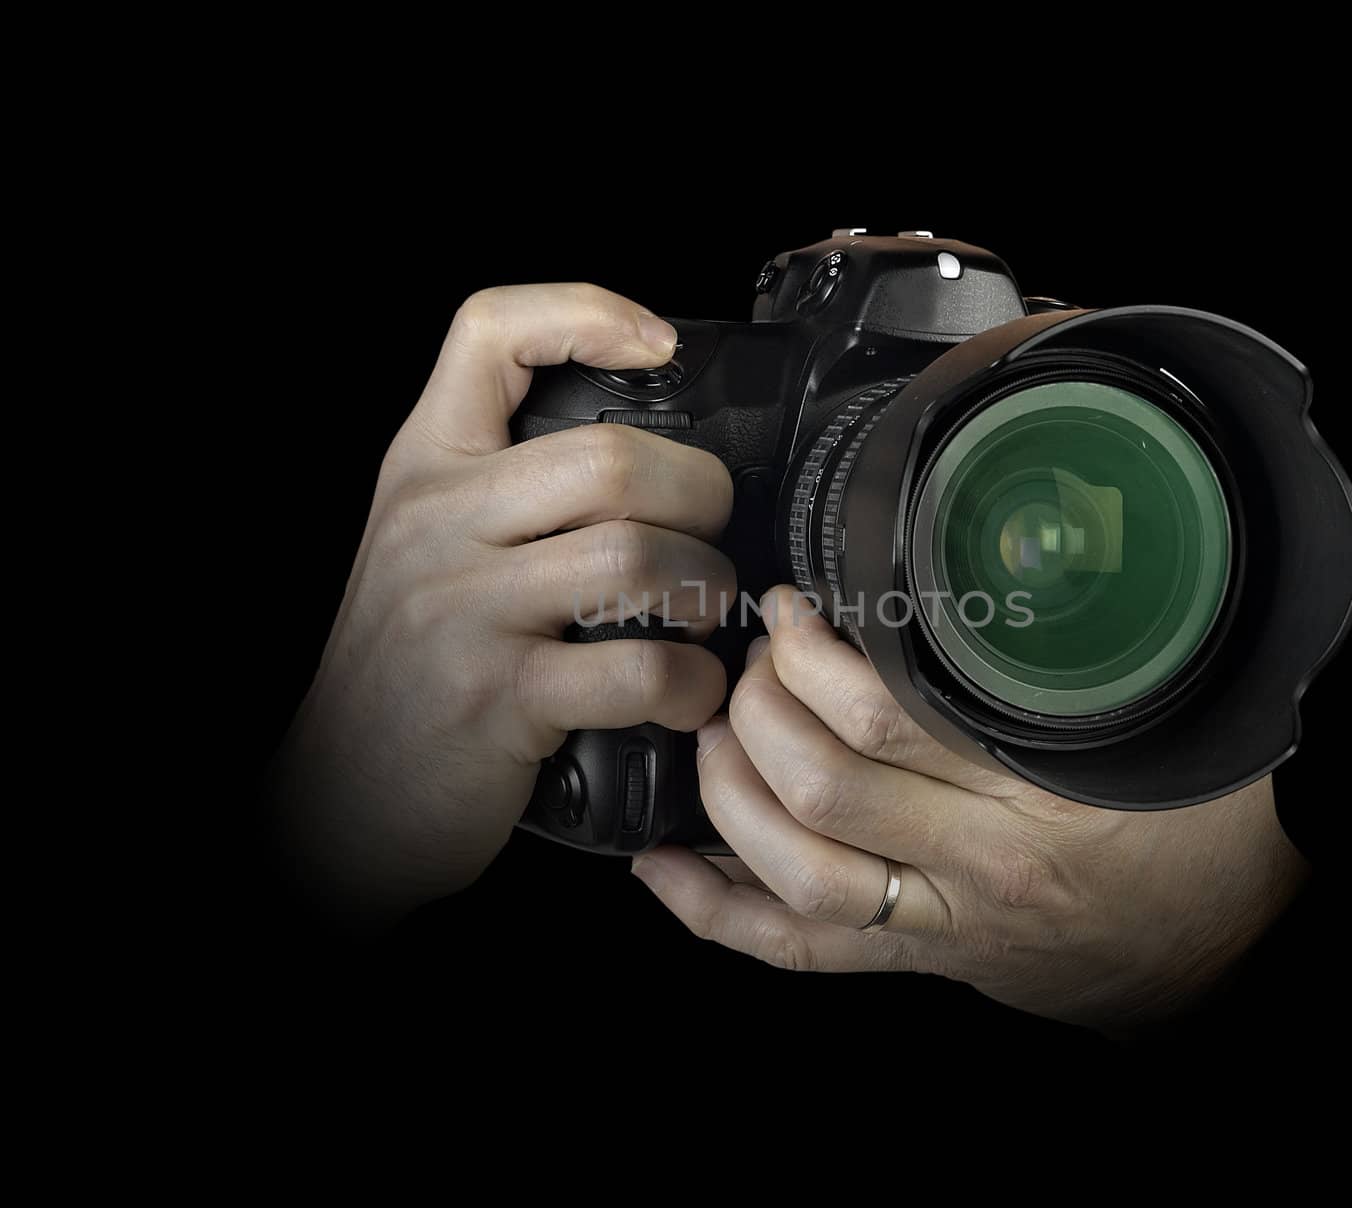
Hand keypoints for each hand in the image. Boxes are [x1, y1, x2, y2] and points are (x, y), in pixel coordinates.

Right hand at [269, 284, 734, 927]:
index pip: (489, 334)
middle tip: (712, 534)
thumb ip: (503, 492)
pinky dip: (693, 684)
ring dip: (705, 589)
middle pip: (612, 457)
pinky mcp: (499, 699)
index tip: (660, 345)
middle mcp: (437, 525)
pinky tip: (690, 693)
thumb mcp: (424, 550)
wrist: (338, 798)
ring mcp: (464, 611)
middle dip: (703, 495)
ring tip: (703, 615)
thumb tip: (646, 462)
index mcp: (424, 470)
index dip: (586, 314)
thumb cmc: (405, 672)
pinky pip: (637, 667)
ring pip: (637, 556)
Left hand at [632, 586, 1307, 1029]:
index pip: (889, 718)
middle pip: (820, 787)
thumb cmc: (1196, 825)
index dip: (814, 658)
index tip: (795, 610)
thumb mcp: (1157, 722)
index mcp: (1037, 793)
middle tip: (753, 659)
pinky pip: (799, 953)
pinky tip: (667, 868)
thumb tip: (993, 565)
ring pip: (795, 874)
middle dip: (757, 709)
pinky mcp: (919, 961)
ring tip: (716, 730)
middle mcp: (979, 865)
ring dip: (729, 792)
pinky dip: (719, 913)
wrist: (1219, 947)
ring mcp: (941, 923)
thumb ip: (1072, 659)